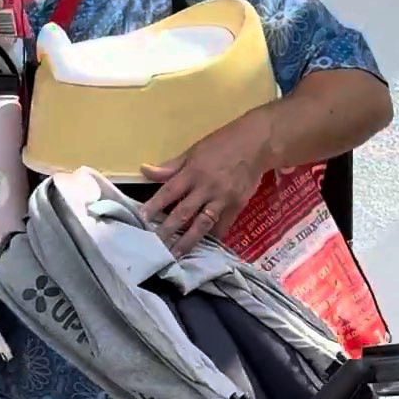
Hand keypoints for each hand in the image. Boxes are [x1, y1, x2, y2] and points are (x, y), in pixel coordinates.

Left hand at [140, 113, 271, 257]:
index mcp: (193, 172)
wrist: (257, 143)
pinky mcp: (237, 206)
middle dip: (168, 231)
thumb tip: (145, 170)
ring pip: (202, 224)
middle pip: (183, 213)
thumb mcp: (194, 150)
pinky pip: (222, 226)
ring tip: (176, 255)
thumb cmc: (222, 144)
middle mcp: (206, 187)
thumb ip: (171, 166)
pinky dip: (212, 238)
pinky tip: (203, 249)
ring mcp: (223, 199)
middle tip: (155, 246)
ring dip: (188, 241)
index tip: (141, 220)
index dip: (154, 206)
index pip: (169, 192)